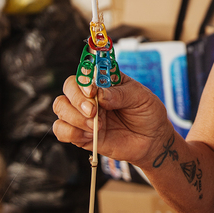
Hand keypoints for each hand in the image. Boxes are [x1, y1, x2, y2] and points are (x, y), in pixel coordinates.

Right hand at [53, 74, 171, 168]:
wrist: (152, 140)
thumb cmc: (148, 113)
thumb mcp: (140, 97)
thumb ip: (120, 94)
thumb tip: (100, 94)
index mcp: (104, 81)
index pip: (84, 72)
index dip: (83, 80)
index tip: (92, 91)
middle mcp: (91, 95)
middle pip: (68, 88)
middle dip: (77, 100)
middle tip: (94, 112)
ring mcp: (84, 114)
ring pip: (60, 107)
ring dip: (73, 117)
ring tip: (94, 127)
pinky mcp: (81, 134)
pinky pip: (61, 130)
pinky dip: (70, 133)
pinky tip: (89, 136)